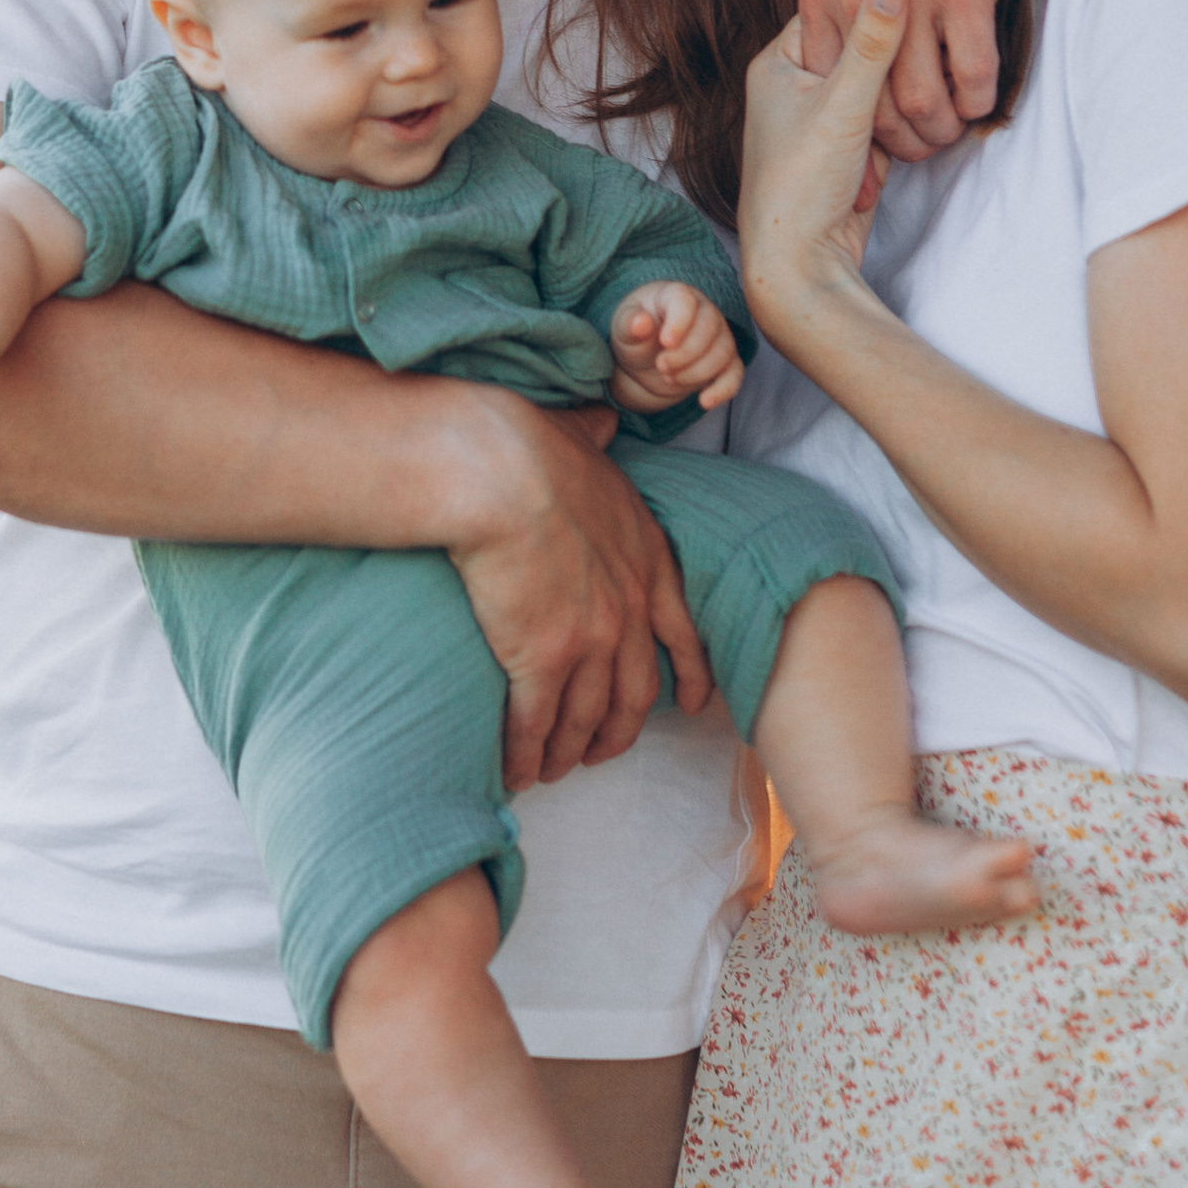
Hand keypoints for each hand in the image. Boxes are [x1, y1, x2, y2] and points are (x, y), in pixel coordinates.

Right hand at [438, 392, 715, 788]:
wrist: (496, 471)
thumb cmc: (528, 447)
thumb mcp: (582, 440)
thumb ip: (596, 439)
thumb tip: (603, 417)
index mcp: (644, 556)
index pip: (682, 629)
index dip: (689, 672)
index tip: (691, 701)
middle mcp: (628, 606)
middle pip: (636, 690)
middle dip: (619, 729)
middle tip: (600, 751)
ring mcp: (590, 638)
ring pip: (586, 717)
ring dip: (569, 751)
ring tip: (550, 769)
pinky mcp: (542, 658)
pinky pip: (537, 723)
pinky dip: (527, 753)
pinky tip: (514, 769)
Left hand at [609, 280, 743, 415]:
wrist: (644, 360)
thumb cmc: (636, 336)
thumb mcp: (624, 329)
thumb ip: (630, 324)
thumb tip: (640, 322)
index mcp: (676, 295)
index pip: (686, 301)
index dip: (679, 322)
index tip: (664, 343)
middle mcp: (704, 311)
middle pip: (710, 327)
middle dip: (686, 353)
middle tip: (661, 366)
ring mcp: (718, 337)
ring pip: (723, 352)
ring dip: (697, 371)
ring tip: (668, 378)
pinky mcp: (724, 363)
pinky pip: (735, 374)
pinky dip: (724, 389)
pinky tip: (704, 402)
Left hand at [738, 0, 904, 346]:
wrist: (800, 262)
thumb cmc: (803, 182)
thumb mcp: (843, 104)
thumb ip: (873, 45)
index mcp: (777, 63)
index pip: (836, 13)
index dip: (877, 11)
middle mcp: (792, 86)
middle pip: (859, 52)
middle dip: (892, 66)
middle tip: (925, 59)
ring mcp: (817, 118)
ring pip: (874, 88)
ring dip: (897, 104)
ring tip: (907, 111)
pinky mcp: (843, 149)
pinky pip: (880, 121)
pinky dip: (895, 133)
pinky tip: (904, 145)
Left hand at [795, 0, 1020, 158]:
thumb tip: (833, 51)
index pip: (826, 88)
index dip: (853, 123)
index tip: (877, 139)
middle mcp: (857, 0)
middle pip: (876, 107)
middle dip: (904, 141)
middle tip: (926, 145)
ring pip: (926, 101)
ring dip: (945, 128)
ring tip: (956, 127)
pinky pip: (975, 72)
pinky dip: (981, 98)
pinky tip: (985, 97)